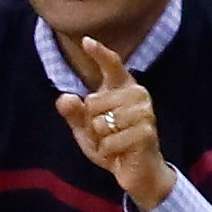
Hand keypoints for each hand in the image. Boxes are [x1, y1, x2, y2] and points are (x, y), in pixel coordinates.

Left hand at [54, 32, 169, 211]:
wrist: (137, 170)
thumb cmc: (112, 143)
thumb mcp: (86, 128)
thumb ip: (73, 113)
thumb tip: (65, 98)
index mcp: (123, 87)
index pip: (111, 65)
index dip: (99, 53)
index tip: (86, 40)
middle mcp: (137, 94)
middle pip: (93, 102)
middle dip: (92, 123)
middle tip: (107, 133)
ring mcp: (144, 112)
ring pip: (100, 122)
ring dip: (101, 139)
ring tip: (115, 142)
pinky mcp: (146, 131)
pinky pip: (109, 141)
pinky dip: (108, 151)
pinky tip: (120, 152)